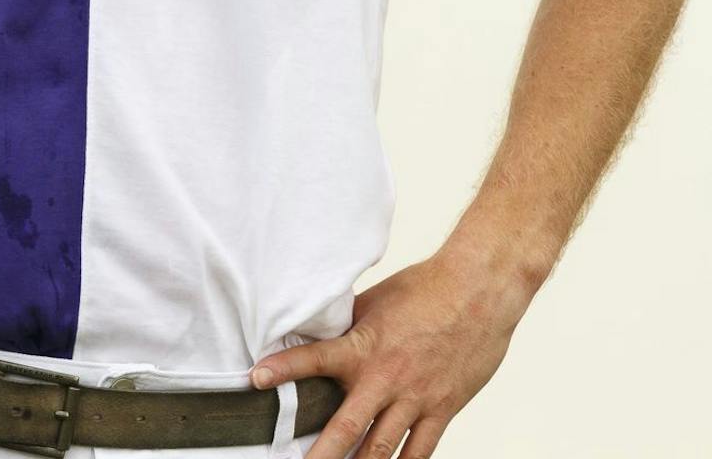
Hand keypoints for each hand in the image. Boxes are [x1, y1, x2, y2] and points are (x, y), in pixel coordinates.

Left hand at [250, 250, 530, 458]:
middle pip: (347, 426)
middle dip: (321, 454)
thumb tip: (317, 331)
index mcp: (362, 347)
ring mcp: (415, 398)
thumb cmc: (423, 290)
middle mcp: (385, 378)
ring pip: (381, 447)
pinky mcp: (443, 409)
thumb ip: (347, 327)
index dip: (283, 368)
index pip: (313, 359)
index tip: (255, 379)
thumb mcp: (373, 303)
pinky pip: (421, 449)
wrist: (478, 292)